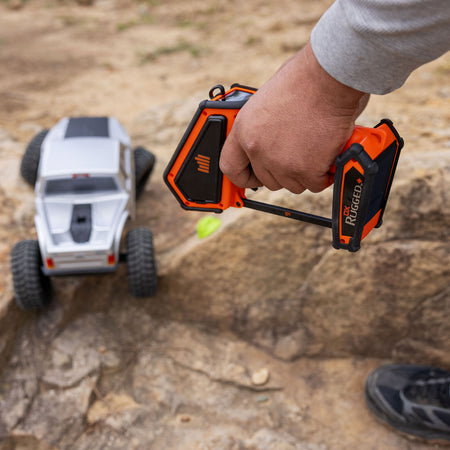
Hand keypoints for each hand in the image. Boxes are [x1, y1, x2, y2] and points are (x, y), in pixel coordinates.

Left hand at [219, 41, 368, 193]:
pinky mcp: (306, 170)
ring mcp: (281, 163)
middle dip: (284, 172)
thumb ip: (263, 127)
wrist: (330, 77)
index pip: (231, 166)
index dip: (243, 176)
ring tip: (315, 148)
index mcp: (244, 130)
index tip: (252, 177)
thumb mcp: (267, 101)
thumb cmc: (305, 79)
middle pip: (267, 180)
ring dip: (305, 173)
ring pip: (293, 184)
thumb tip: (271, 140)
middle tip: (298, 156)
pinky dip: (325, 173)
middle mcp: (258, 150)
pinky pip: (315, 184)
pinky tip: (328, 153)